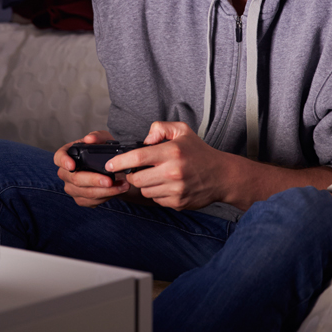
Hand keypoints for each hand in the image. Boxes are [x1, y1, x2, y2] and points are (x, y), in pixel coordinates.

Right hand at [53, 130, 129, 207]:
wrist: (111, 167)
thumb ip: (97, 137)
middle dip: (94, 180)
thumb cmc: (103, 151)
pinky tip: (118, 190)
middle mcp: (66, 173)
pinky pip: (92, 201)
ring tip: (122, 185)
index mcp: (68, 155)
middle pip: (75, 179)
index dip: (64, 162)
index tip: (72, 165)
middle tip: (110, 180)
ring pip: (86, 193)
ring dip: (106, 191)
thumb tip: (89, 139)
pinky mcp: (81, 199)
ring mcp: (72, 188)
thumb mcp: (103, 140)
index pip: (59, 157)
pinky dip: (107, 197)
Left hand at [106, 121, 231, 210]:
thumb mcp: (182, 130)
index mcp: (171, 152)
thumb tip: (144, 141)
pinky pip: (156, 200)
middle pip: (136, 179)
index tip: (110, 164)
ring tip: (157, 175)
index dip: (118, 162)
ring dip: (145, 184)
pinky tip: (167, 185)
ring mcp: (175, 190)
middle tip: (138, 170)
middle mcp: (172, 172)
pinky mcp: (178, 203)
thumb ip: (159, 128)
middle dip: (132, 175)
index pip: (137, 158)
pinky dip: (157, 193)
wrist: (221, 175)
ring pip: (145, 191)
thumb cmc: (199, 152)